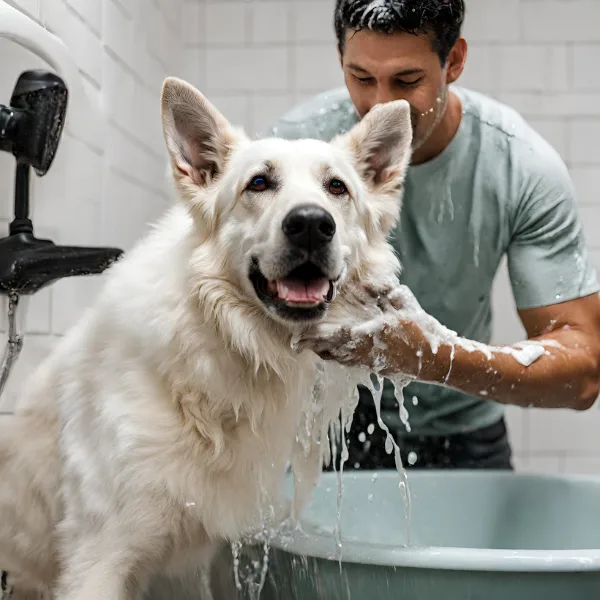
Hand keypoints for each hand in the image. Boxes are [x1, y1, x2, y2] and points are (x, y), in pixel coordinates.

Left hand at [296, 284, 441, 378]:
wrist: (439, 361)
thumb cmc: (423, 330)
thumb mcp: (406, 303)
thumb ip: (387, 292)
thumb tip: (372, 281)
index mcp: (372, 336)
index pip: (338, 338)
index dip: (318, 338)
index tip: (301, 338)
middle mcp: (367, 353)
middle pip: (333, 353)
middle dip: (316, 348)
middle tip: (299, 343)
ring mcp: (371, 363)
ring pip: (340, 360)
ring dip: (325, 353)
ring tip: (310, 346)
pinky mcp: (376, 368)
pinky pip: (350, 364)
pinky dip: (338, 357)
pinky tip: (332, 351)